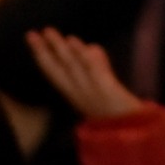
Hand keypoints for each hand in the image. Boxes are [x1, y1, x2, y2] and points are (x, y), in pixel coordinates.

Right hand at [25, 28, 141, 120]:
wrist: (133, 131)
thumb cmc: (117, 111)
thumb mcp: (101, 86)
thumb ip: (96, 66)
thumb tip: (91, 46)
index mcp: (75, 95)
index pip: (54, 72)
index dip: (41, 55)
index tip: (31, 38)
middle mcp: (78, 93)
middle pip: (58, 69)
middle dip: (43, 51)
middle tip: (31, 34)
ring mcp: (91, 92)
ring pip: (72, 67)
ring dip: (59, 49)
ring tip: (49, 32)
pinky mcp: (107, 90)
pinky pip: (92, 70)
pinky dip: (82, 55)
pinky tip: (74, 41)